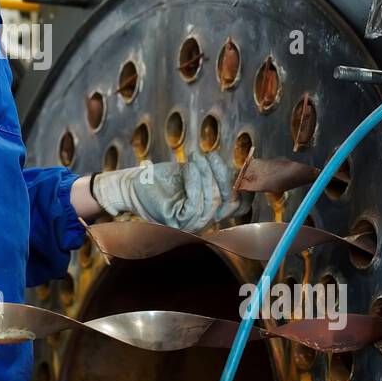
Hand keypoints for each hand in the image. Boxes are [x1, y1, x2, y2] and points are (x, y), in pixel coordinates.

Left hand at [90, 151, 247, 231]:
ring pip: (213, 201)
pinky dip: (195, 182)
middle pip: (230, 202)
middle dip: (224, 176)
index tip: (240, 166)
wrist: (136, 183)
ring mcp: (191, 224)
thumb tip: (241, 168)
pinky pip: (195, 204)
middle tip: (211, 156)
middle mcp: (205, 221)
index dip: (245, 186)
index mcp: (212, 210)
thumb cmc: (164, 178)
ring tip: (197, 158)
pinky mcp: (176, 221)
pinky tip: (189, 168)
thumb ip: (216, 174)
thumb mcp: (196, 173)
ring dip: (207, 175)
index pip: (240, 205)